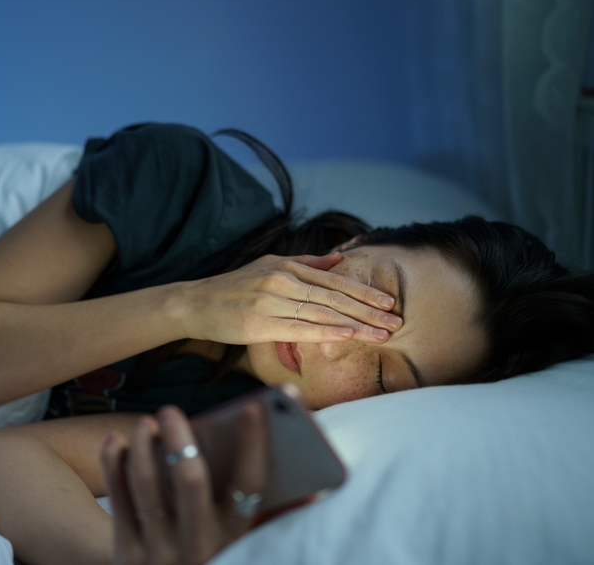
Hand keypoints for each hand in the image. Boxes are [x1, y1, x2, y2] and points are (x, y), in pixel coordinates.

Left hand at [101, 405, 267, 564]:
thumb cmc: (205, 554)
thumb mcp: (231, 542)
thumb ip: (243, 505)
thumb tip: (247, 453)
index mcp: (234, 537)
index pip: (250, 484)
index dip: (254, 445)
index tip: (251, 408)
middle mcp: (200, 545)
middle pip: (191, 479)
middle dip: (180, 438)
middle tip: (170, 411)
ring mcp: (160, 552)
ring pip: (146, 483)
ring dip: (143, 445)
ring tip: (145, 424)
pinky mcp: (127, 555)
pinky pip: (117, 498)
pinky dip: (113, 463)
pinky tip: (115, 441)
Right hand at [179, 252, 401, 345]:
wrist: (196, 303)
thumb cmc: (235, 287)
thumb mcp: (269, 265)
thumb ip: (304, 263)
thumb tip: (337, 259)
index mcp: (287, 267)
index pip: (334, 280)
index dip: (364, 292)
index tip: (389, 302)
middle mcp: (282, 281)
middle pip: (334, 298)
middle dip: (369, 311)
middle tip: (396, 321)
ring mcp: (271, 302)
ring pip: (322, 313)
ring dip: (356, 325)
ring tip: (381, 334)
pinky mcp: (259, 324)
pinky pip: (299, 328)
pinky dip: (326, 331)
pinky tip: (348, 335)